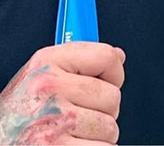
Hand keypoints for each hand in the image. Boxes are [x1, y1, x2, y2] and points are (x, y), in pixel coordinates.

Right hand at [0, 42, 124, 144]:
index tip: (109, 81)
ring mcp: (52, 121)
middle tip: (79, 117)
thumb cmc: (16, 116)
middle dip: (103, 111)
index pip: (106, 56)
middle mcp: (48, 88)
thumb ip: (78, 63)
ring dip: (97, 136)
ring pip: (109, 127)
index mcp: (45, 64)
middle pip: (112, 96)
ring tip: (71, 135)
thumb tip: (117, 56)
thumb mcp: (39, 77)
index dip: (114, 73)